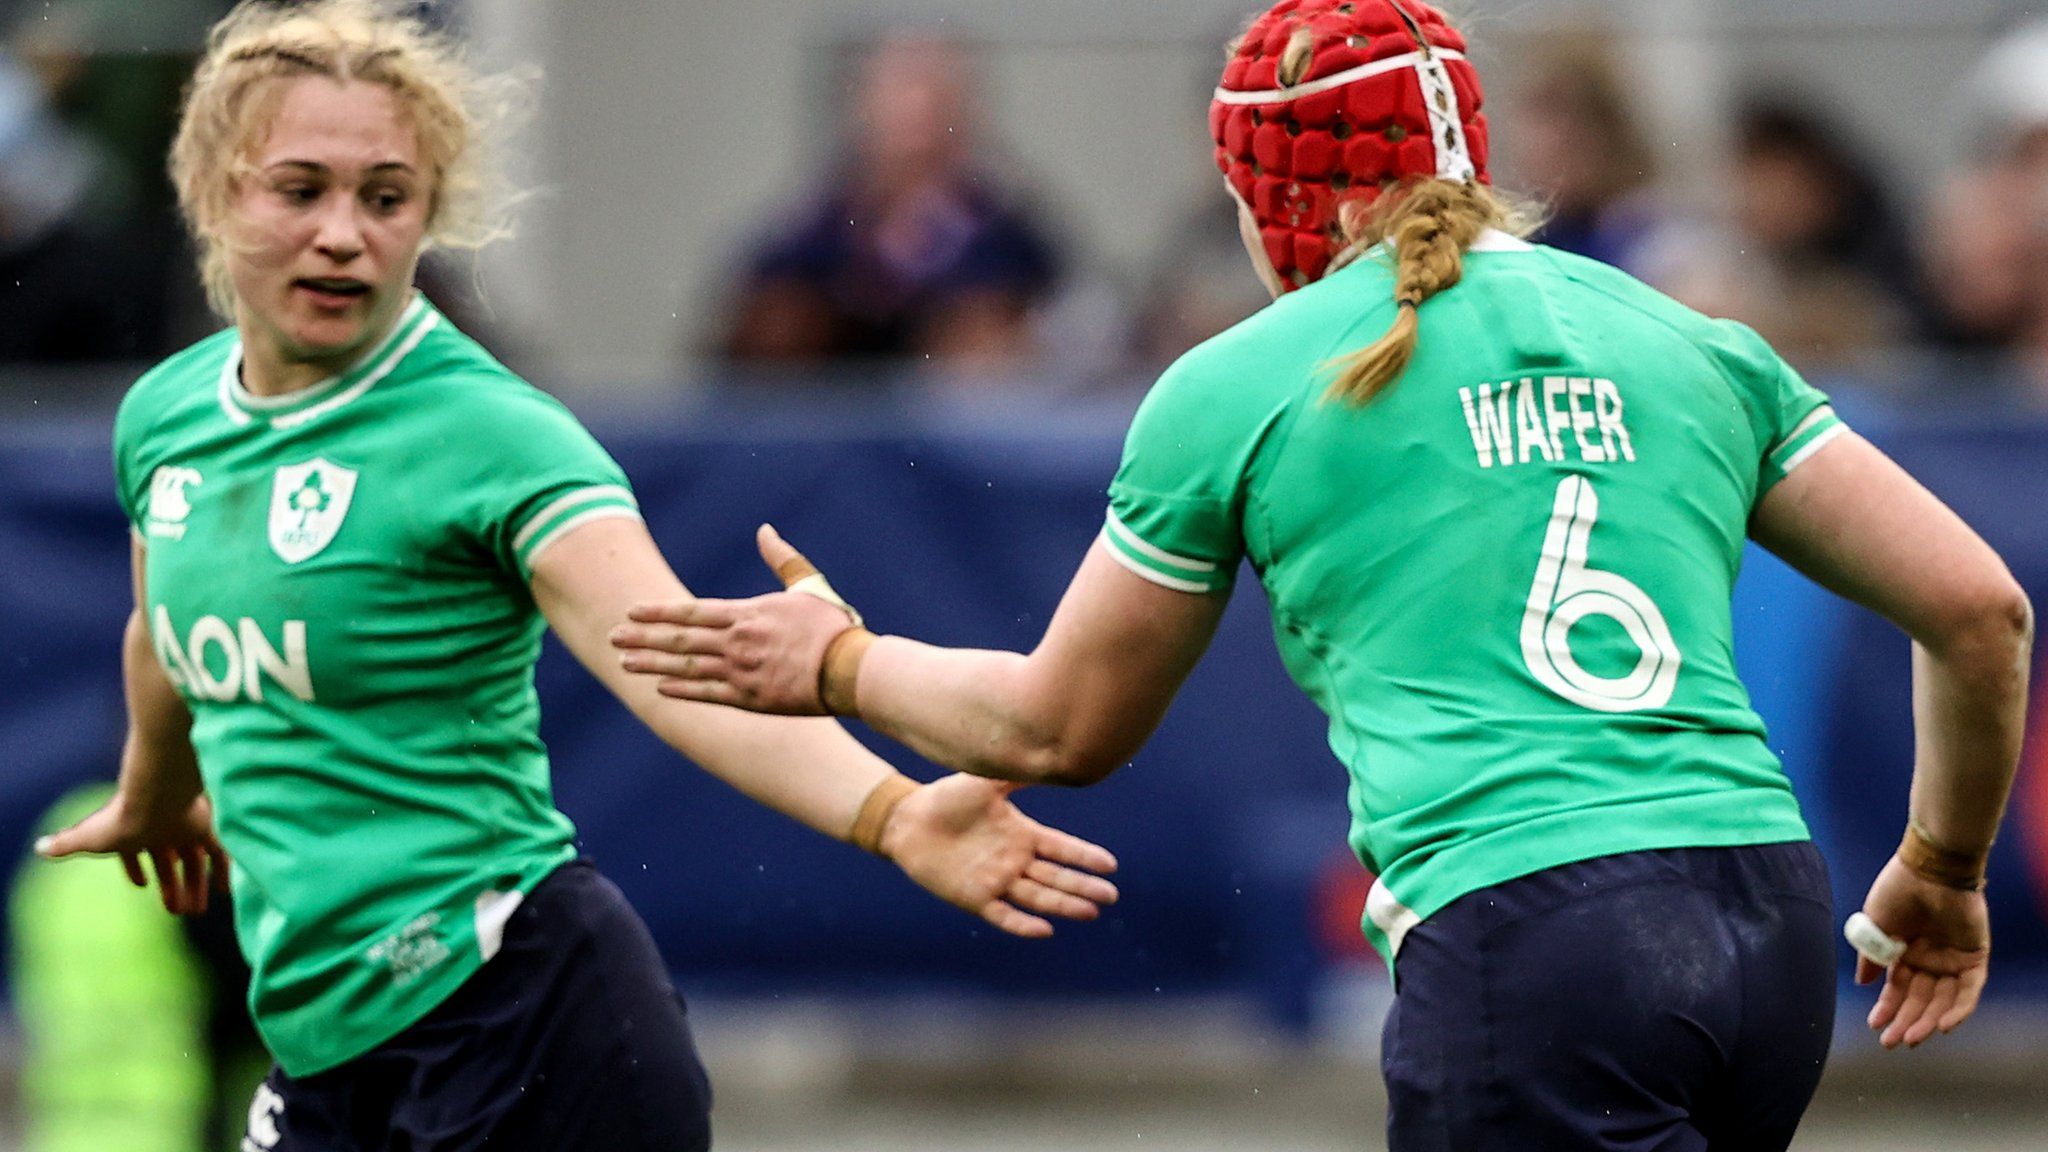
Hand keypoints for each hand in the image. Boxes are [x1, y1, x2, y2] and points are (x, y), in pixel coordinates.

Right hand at [35, 791, 228, 915]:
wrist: (157, 793)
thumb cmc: (122, 818)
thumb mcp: (90, 837)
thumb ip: (67, 844)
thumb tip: (39, 848)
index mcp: (135, 832)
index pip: (135, 853)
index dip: (135, 869)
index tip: (141, 885)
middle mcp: (162, 830)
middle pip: (170, 863)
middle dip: (172, 887)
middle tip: (177, 912)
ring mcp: (186, 828)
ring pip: (194, 862)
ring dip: (194, 887)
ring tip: (195, 912)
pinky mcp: (208, 827)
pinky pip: (221, 852)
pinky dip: (223, 871)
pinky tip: (225, 892)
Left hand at [612, 525, 858, 714]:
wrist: (850, 669)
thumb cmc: (833, 627)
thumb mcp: (808, 585)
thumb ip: (783, 559)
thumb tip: (765, 530)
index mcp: (748, 613)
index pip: (692, 611)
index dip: (659, 612)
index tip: (632, 611)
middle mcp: (737, 642)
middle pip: (680, 639)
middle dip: (643, 638)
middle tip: (612, 637)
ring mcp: (741, 672)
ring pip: (686, 667)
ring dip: (653, 664)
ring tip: (624, 663)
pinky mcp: (750, 699)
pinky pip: (707, 694)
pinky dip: (682, 691)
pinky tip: (659, 688)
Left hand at [881, 774, 1117, 937]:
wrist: (907, 820)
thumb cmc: (946, 798)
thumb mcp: (984, 782)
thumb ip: (1014, 775)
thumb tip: (1046, 755)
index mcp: (1021, 835)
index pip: (1061, 848)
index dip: (1084, 857)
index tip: (1110, 865)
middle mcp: (1014, 861)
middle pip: (1056, 876)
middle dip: (1083, 886)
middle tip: (1110, 895)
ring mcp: (996, 881)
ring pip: (1037, 896)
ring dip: (1063, 904)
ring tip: (1090, 911)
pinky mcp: (974, 898)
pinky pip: (1003, 915)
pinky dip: (1022, 924)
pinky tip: (1044, 930)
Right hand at [1856, 855, 1990, 1048]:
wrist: (1929, 869)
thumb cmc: (1897, 891)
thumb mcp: (1875, 926)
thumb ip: (1871, 957)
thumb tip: (1863, 983)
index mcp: (1905, 951)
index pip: (1897, 988)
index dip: (1887, 1008)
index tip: (1875, 1027)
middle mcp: (1930, 959)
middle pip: (1920, 999)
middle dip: (1906, 1022)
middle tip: (1891, 1043)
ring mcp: (1953, 960)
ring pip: (1943, 1001)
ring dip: (1928, 1021)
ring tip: (1912, 1039)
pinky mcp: (1974, 958)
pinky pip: (1968, 991)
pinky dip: (1958, 1010)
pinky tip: (1942, 1026)